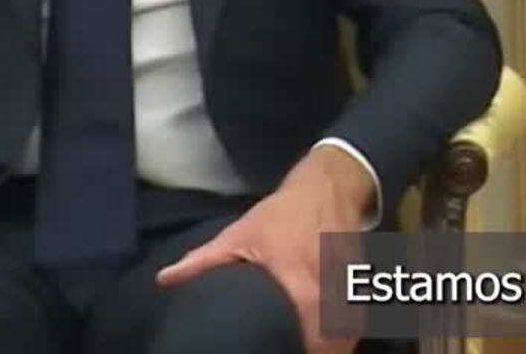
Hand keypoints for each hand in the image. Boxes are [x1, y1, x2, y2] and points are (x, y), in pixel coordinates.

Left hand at [155, 147, 373, 352]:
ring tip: (309, 352)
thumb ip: (205, 260)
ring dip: (332, 346)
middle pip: (333, 339)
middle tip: (293, 353)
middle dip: (315, 351)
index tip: (284, 351)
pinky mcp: (360, 288)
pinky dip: (344, 336)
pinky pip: (355, 323)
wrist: (328, 189)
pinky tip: (329, 345)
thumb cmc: (281, 215)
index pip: (309, 329)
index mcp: (298, 278)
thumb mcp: (240, 234)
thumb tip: (166, 280)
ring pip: (347, 333)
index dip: (303, 349)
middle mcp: (330, 286)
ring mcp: (349, 288)